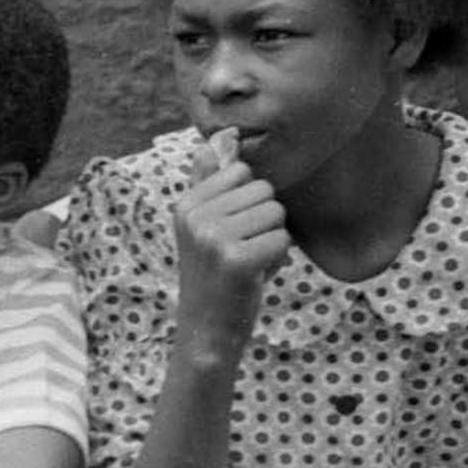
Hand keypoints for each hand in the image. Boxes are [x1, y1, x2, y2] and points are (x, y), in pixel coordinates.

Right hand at [174, 131, 288, 351]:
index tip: (230, 229)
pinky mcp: (236, 260)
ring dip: (273, 239)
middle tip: (241, 249)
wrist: (206, 328)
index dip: (248, 201)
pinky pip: (282, 239)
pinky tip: (256, 275)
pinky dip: (278, 259)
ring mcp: (212, 238)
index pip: (242, 172)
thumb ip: (208, 181)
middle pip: (264, 190)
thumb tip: (219, 139)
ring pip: (276, 213)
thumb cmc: (214, 272)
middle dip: (264, 220)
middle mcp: (193, 216)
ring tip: (249, 261)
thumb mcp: (202, 224)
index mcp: (185, 203)